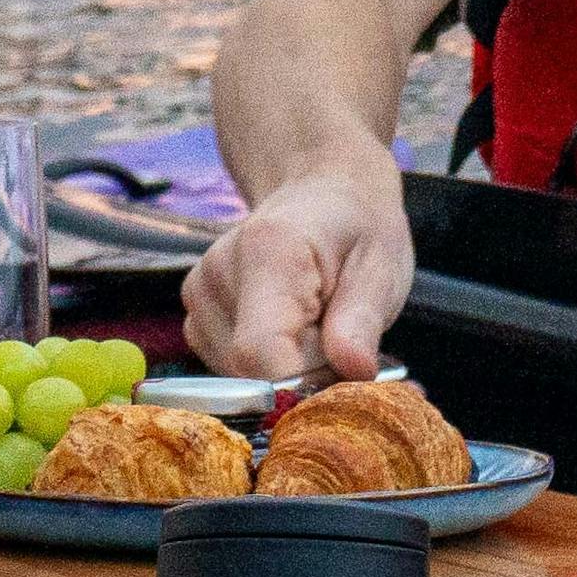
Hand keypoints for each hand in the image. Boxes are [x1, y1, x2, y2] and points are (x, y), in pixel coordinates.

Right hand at [181, 137, 408, 384]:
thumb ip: (362, 322)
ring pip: (238, 376)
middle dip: (302, 372)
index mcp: (268, 251)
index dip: (304, 381)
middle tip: (337, 335)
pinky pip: (229, 369)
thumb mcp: (382, 268)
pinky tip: (290, 327)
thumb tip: (355, 372)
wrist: (325, 196)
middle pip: (249, 370)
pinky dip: (267, 363)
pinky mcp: (195, 315)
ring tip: (315, 323)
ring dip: (286, 367)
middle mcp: (217, 271)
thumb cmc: (358, 230)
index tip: (343, 367)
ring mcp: (198, 294)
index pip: (260, 354)